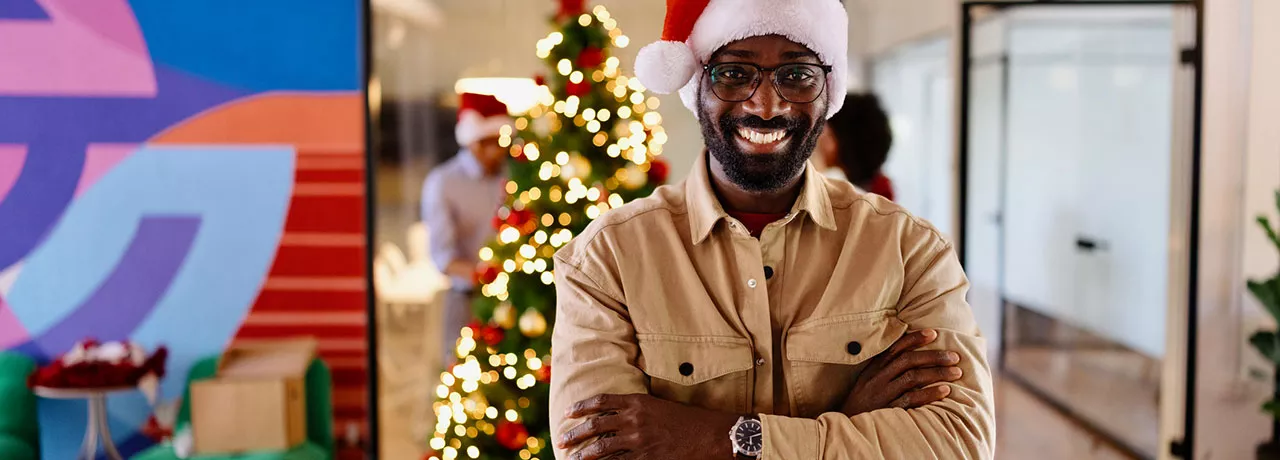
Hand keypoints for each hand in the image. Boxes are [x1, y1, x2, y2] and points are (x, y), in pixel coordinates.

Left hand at [557, 393, 738, 459]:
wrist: (710, 435)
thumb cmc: (688, 419)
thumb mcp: (660, 406)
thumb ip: (637, 408)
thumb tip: (618, 413)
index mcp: (637, 402)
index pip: (601, 402)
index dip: (581, 407)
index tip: (567, 413)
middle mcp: (634, 419)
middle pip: (595, 426)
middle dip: (575, 434)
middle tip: (561, 440)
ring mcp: (639, 441)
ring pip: (602, 448)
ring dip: (583, 454)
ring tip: (572, 458)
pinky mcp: (646, 458)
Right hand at [842, 328, 962, 415]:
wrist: (846, 425)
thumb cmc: (862, 402)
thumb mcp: (868, 381)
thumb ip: (885, 369)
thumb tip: (911, 356)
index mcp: (873, 368)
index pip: (895, 348)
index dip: (914, 339)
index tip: (934, 333)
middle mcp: (877, 378)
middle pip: (908, 361)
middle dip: (933, 356)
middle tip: (954, 356)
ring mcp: (882, 393)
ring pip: (912, 377)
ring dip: (937, 373)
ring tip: (956, 372)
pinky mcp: (887, 409)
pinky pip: (911, 399)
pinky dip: (929, 393)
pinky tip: (945, 391)